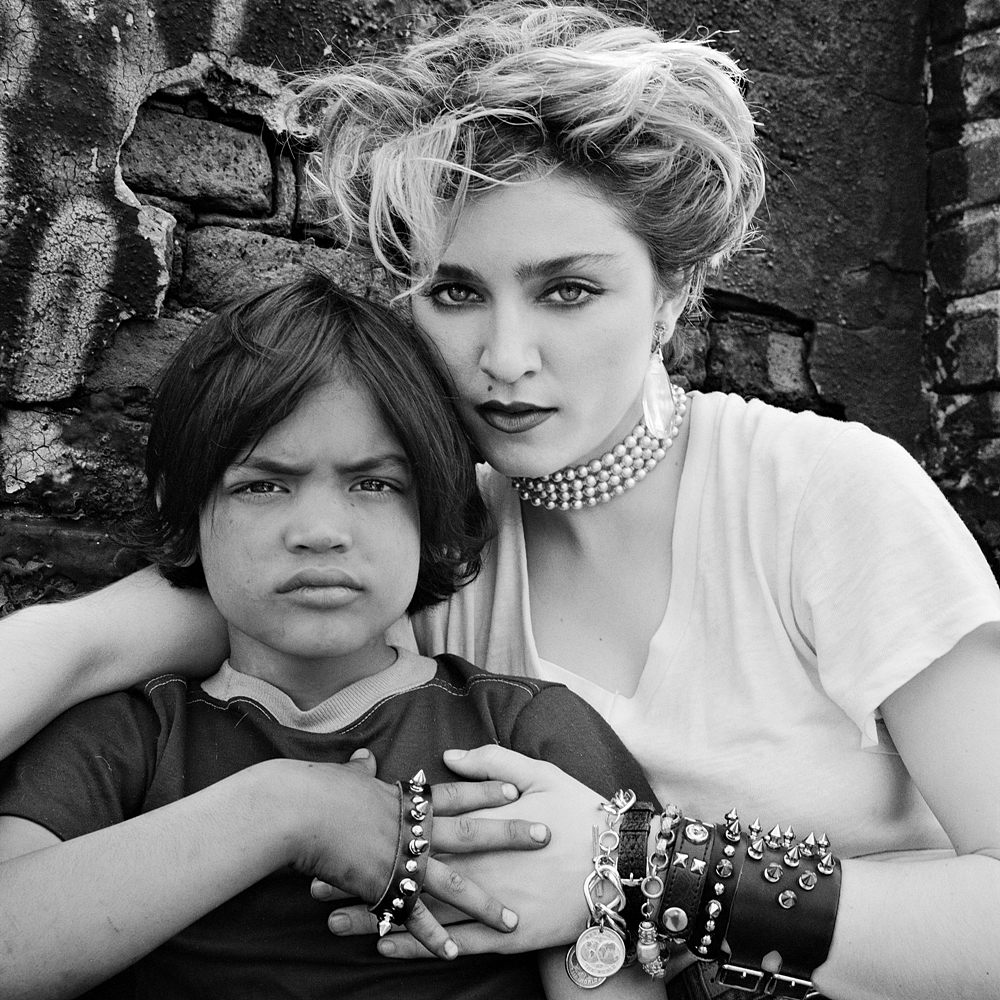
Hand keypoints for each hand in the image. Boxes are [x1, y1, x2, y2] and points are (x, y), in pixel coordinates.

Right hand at [286, 749, 548, 959]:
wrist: (297, 813)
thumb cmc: (319, 788)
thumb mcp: (347, 774)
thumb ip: (362, 770)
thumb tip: (364, 758)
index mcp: (408, 799)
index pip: (457, 792)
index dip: (487, 790)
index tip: (517, 790)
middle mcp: (414, 829)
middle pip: (473, 832)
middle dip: (511, 835)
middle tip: (545, 836)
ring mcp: (402, 861)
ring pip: (455, 884)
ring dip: (485, 903)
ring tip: (513, 920)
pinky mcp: (384, 889)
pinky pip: (415, 918)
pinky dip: (434, 936)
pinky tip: (455, 951)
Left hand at [325, 746, 601, 957]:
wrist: (622, 866)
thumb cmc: (581, 813)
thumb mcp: (540, 773)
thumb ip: (491, 761)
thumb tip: (449, 755)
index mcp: (483, 824)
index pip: (418, 830)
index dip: (377, 834)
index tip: (339, 836)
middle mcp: (479, 865)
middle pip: (409, 872)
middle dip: (362, 879)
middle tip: (318, 884)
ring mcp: (491, 904)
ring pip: (422, 911)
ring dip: (376, 917)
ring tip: (335, 922)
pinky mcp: (507, 935)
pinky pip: (454, 942)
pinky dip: (419, 944)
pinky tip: (387, 947)